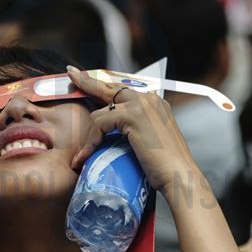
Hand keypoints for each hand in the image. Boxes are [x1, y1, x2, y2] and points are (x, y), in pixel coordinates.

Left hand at [66, 67, 197, 194]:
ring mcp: (141, 105)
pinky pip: (100, 122)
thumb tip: (113, 135)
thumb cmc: (165, 168)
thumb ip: (135, 131)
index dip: (102, 85)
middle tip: (71, 74)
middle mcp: (149, 99)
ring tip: (83, 155)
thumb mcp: (149, 142)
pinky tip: (87, 156)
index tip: (84, 78)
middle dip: (87, 81)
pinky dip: (91, 141)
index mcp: (154, 103)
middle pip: (109, 87)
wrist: (179, 176)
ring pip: (101, 112)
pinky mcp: (133, 115)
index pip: (122, 90)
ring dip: (90, 135)